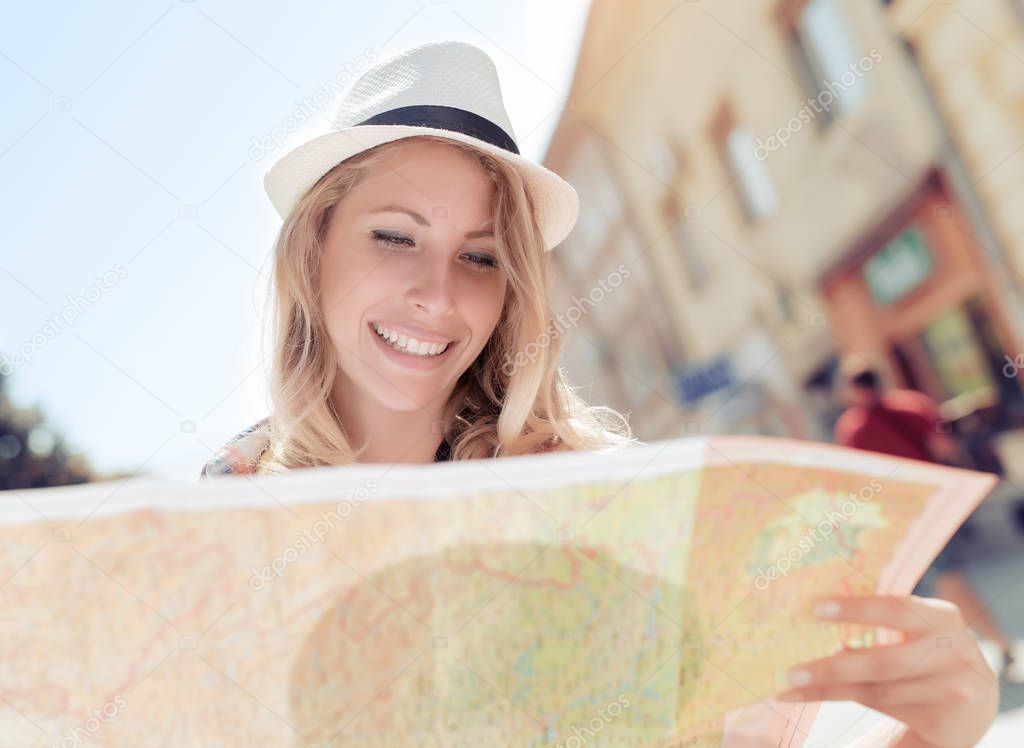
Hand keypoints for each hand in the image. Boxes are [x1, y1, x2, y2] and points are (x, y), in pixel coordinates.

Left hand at [776, 594, 998, 747]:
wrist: (976, 702)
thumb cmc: (927, 649)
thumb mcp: (919, 626)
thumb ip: (884, 617)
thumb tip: (817, 610)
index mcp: (942, 617)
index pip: (895, 609)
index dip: (856, 609)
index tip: (816, 609)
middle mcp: (953, 653)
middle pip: (884, 663)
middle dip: (833, 669)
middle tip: (790, 671)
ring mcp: (952, 691)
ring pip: (876, 691)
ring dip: (827, 688)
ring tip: (790, 684)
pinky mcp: (944, 722)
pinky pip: (881, 710)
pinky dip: (840, 699)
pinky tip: (810, 694)